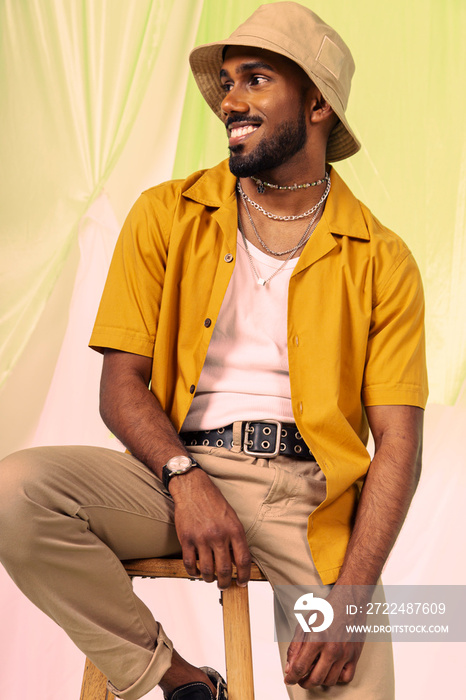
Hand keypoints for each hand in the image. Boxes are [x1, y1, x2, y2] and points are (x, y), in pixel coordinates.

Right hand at [170, 468, 250, 589]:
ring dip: (209, 579)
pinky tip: (196, 571)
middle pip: (224, 569)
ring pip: (207, 570)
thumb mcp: (231, 517)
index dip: (244, 575)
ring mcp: (201, 538)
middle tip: (224, 585)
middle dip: (225, 582)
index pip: (243, 560)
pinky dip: (193, 572)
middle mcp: (219, 535)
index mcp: (234, 529)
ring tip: (210, 578)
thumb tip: (236, 561)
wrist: (192, 488)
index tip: (241, 582)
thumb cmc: (213, 502)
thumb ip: (235, 538)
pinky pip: (190, 563)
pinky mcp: (186, 539)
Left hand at [284, 586, 365, 688]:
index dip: (292, 677)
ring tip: (315, 672)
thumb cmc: (327, 610)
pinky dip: (337, 678)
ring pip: (329, 681)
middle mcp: (332, 648)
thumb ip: (295, 647)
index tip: (289, 680)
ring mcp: (345, 654)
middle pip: (315, 679)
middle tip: (301, 679)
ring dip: (319, 681)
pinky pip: (346, 678)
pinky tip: (331, 670)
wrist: (349, 601)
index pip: (300, 667)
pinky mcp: (355, 656)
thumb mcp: (305, 624)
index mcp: (316, 638)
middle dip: (304, 682)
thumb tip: (289, 667)